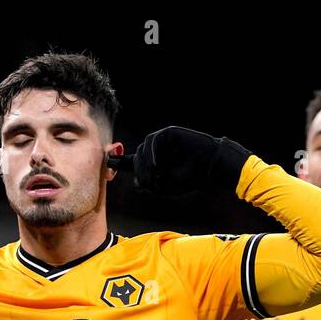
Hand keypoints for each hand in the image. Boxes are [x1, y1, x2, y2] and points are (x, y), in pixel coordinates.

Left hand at [110, 126, 249, 195]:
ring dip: (147, 166)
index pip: (135, 161)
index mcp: (156, 160)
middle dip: (141, 172)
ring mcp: (162, 140)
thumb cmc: (192, 177)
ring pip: (143, 150)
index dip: (121, 162)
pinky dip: (153, 154)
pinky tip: (158, 165)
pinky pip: (154, 142)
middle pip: (137, 158)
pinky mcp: (168, 133)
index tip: (110, 163)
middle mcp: (157, 149)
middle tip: (150, 183)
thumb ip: (152, 184)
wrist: (210, 166)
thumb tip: (137, 182)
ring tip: (157, 177)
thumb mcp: (168, 185)